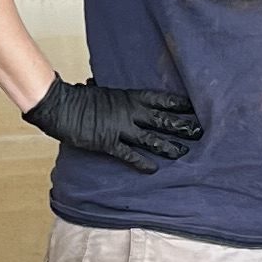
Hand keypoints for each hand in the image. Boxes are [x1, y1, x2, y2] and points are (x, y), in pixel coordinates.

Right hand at [24, 74, 203, 172]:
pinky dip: (141, 162)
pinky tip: (153, 169)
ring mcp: (120, 128)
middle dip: (182, 126)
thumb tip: (122, 93)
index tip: (196, 107)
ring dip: (168, 146)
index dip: (179, 104)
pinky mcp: (109, 142)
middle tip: (200, 132)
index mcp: (130, 97)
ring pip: (151, 139)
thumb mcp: (105, 92)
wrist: (61, 106)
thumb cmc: (81, 97)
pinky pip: (128, 154)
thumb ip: (118, 96)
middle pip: (162, 119)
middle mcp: (129, 112)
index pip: (161, 99)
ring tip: (184, 153)